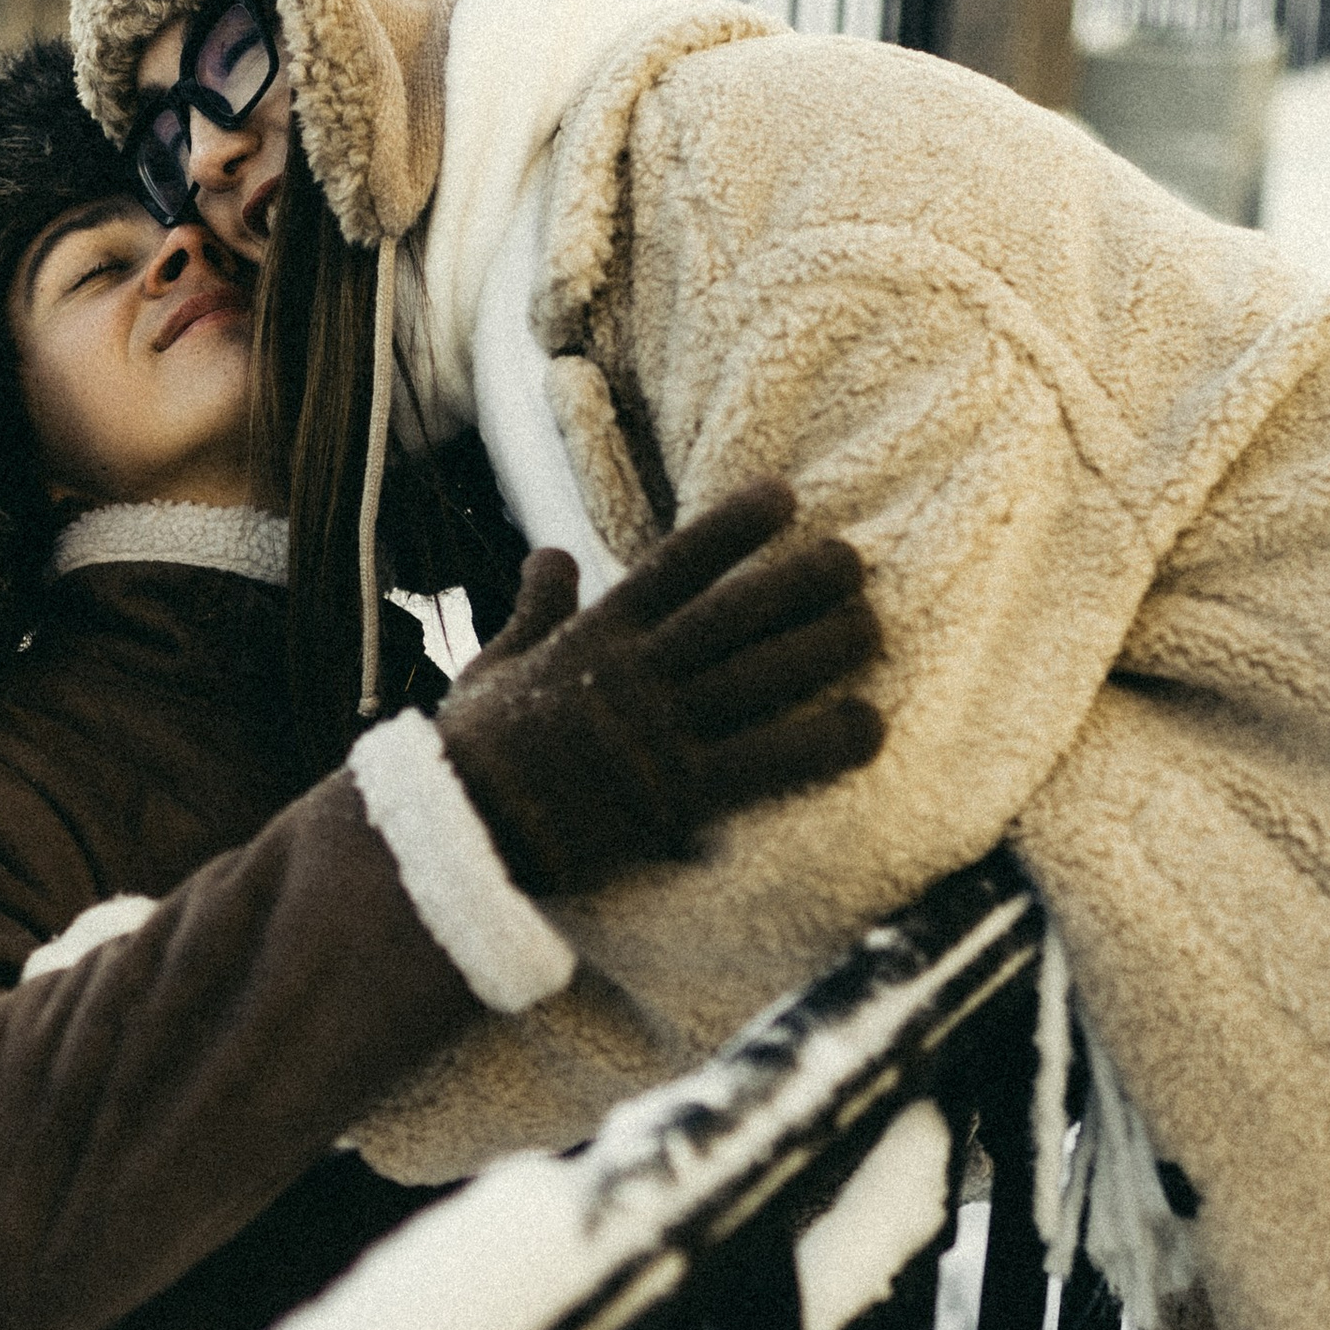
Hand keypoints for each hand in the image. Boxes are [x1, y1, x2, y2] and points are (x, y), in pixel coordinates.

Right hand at [436, 480, 882, 898]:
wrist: (457, 833)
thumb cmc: (470, 753)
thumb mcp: (492, 664)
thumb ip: (533, 608)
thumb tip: (549, 554)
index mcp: (594, 638)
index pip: (676, 566)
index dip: (734, 527)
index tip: (786, 495)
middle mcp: (636, 674)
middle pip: (737, 615)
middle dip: (800, 582)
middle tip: (854, 560)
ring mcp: (660, 734)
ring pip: (760, 677)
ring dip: (824, 648)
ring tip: (873, 625)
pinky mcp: (678, 797)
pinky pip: (765, 762)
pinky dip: (821, 743)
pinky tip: (870, 726)